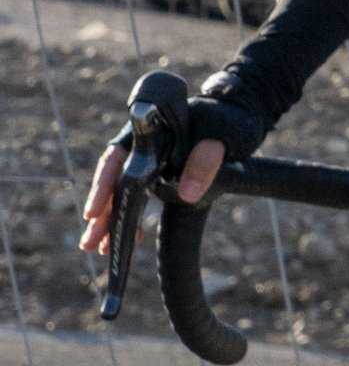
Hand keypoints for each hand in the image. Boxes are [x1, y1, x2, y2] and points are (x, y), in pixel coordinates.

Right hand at [77, 81, 265, 260]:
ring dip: (112, 220)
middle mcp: (142, 145)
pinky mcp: (160, 175)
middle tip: (90, 243)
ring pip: (123, 192)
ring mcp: (149, 161)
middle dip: (102, 213)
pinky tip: (132, 240)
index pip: (116, 156)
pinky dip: (133, 218)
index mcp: (148, 129)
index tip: (93, 213)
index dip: (103, 184)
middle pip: (114, 179)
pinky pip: (140, 198)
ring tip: (100, 249)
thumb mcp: (219, 138)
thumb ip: (204, 161)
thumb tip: (188, 194)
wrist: (241, 116)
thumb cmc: (227, 121)